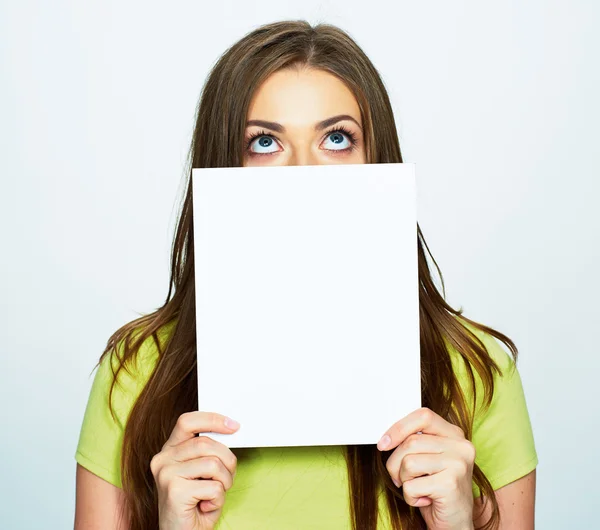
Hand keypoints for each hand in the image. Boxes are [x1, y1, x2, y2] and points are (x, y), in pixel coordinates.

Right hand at [150, 411, 240, 529]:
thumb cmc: (195, 504)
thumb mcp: (202, 472)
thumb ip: (208, 452)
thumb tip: (230, 430)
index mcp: (169, 450)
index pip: (188, 421)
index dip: (212, 419)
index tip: (233, 425)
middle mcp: (163, 459)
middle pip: (207, 444)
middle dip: (228, 460)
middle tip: (226, 478)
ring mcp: (166, 474)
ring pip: (213, 464)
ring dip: (224, 482)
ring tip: (215, 494)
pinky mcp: (174, 491)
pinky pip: (213, 487)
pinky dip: (218, 499)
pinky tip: (206, 506)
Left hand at [377, 407, 474, 529]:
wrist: (456, 525)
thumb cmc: (437, 490)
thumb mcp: (429, 459)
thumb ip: (417, 442)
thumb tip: (387, 435)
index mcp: (455, 435)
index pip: (423, 416)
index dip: (399, 427)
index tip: (384, 443)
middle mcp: (461, 446)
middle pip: (411, 442)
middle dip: (395, 463)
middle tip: (400, 478)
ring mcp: (458, 464)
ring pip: (409, 462)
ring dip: (404, 480)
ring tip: (417, 488)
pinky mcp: (450, 484)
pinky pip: (411, 485)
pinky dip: (410, 497)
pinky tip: (424, 500)